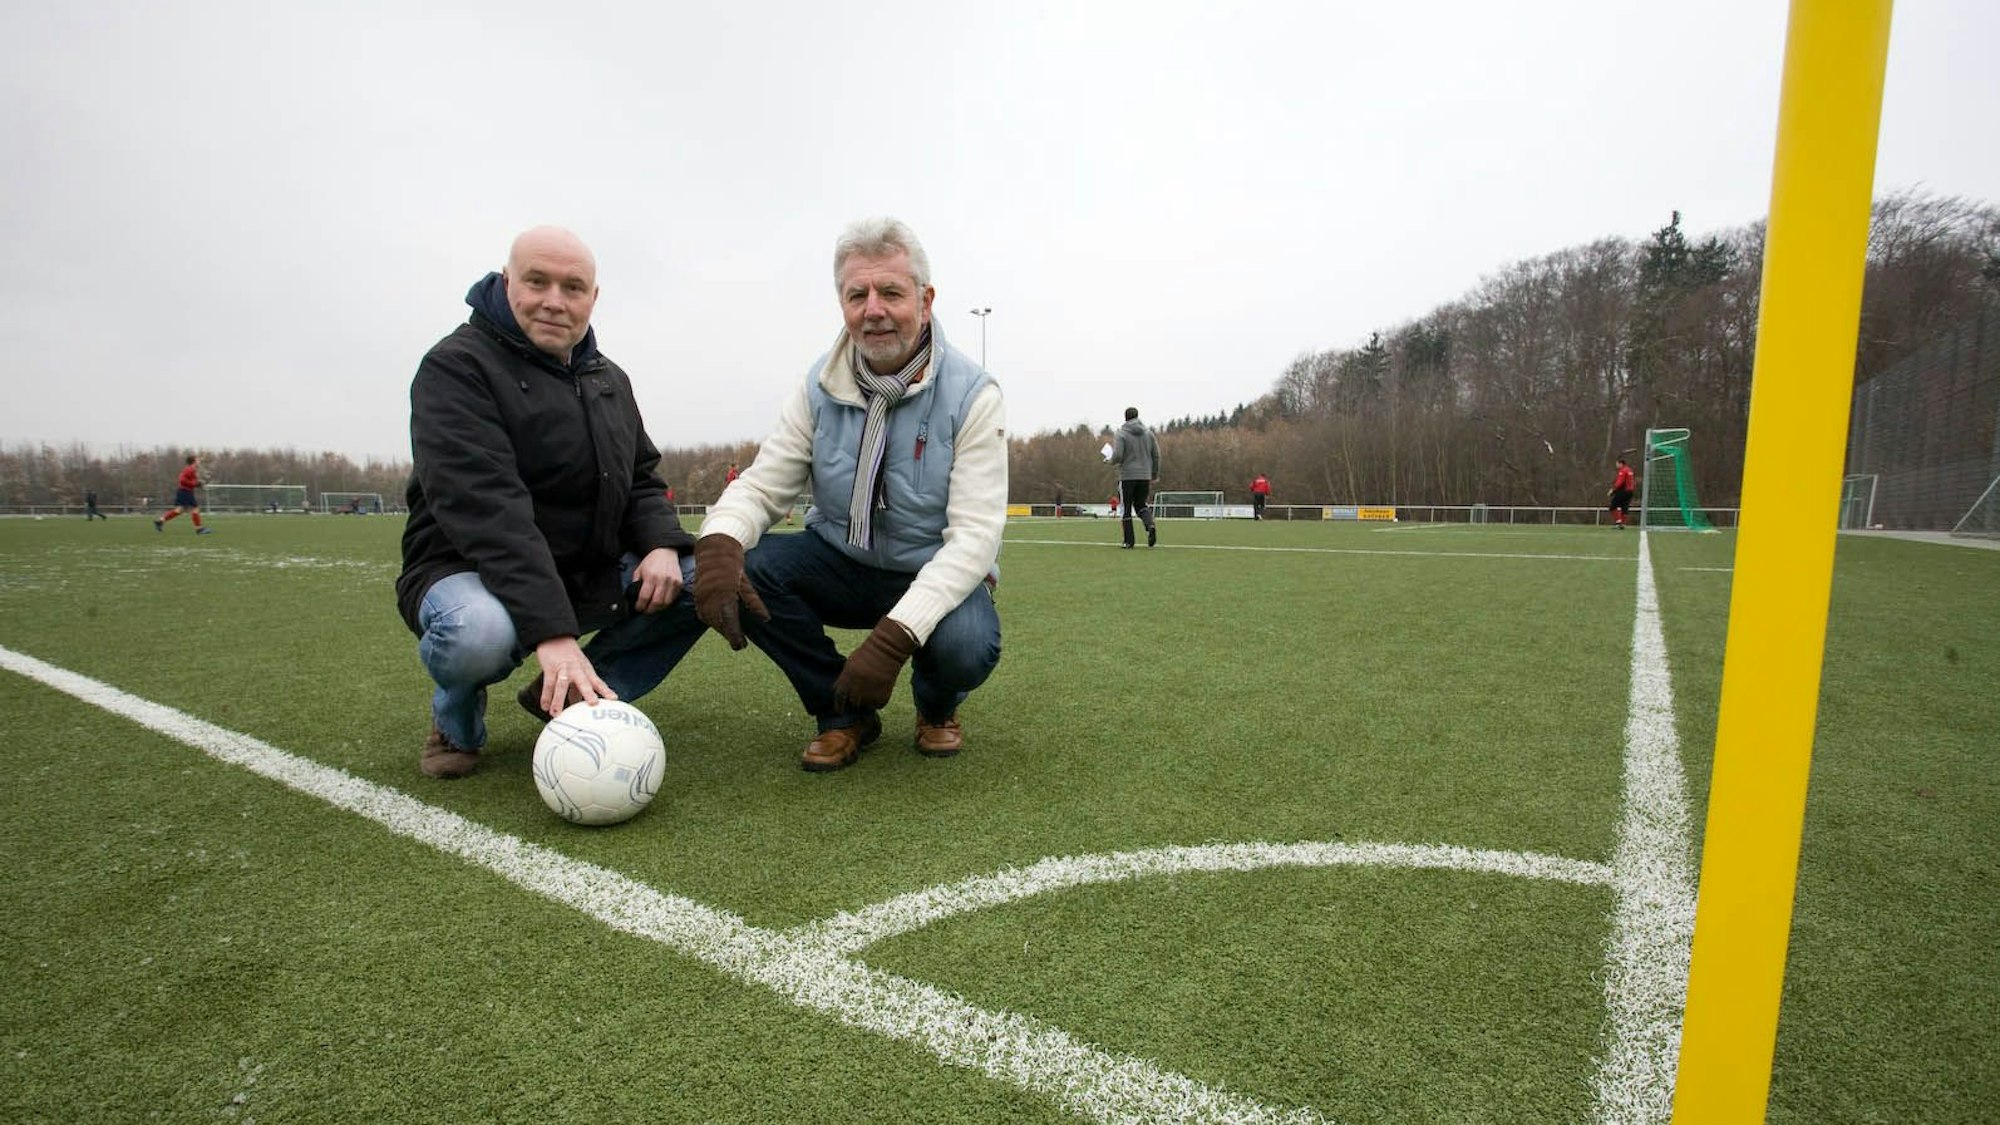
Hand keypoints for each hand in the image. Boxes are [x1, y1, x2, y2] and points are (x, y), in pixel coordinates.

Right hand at [531, 636, 615, 715]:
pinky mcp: (550, 668)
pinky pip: (548, 683)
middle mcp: (577, 670)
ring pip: (561, 685)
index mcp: (586, 671)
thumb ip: (579, 688)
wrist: (556, 638)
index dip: (606, 690)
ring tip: (555, 714)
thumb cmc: (570, 658)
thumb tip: (579, 706)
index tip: (614, 699)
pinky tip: (544, 707)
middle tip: (593, 704)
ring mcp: (563, 669)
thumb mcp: (579, 670)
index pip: (598, 682)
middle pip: (583, 682)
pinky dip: (546, 696)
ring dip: (558, 700)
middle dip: (588, 693)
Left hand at [629, 547, 682, 612]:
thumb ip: (636, 583)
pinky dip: (667, 602)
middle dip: (650, 610)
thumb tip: (634, 597)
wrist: (665, 552)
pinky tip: (662, 602)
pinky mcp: (679, 583)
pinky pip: (673, 598)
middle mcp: (663, 580)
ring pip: (666, 602)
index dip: (640, 605)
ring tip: (654, 608)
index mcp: (650, 576)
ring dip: (659, 608)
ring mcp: (673, 582)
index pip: (645, 597)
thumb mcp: (639, 570)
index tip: (638, 608)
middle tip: (645, 611)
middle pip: (657, 602)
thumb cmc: (651, 562)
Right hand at [692, 534, 769, 649]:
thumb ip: (754, 602)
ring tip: (733, 635)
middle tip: (741, 644)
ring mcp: (701, 600)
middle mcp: (710, 599)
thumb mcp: (746, 584)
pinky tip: (722, 624)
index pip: (729, 620)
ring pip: (712, 622)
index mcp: (724, 595)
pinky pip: (705, 616)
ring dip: (722, 629)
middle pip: (720, 624)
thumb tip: (766, 619)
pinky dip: (714, 622)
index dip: (735, 635)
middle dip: (730, 635)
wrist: (713, 555)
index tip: (741, 646)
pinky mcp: (697, 600)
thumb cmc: (733, 570)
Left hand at [833, 618, 917, 712]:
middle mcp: (856, 688)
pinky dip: (878, 701)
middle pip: (853, 703)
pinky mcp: (881, 697)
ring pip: (866, 705)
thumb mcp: (851, 664)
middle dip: (856, 701)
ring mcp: (869, 693)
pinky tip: (881, 690)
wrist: (886, 650)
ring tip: (873, 689)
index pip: (839, 697)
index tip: (841, 710)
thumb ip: (846, 679)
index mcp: (846, 679)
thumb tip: (843, 692)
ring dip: (868, 701)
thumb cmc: (867, 654)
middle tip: (863, 695)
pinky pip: (877, 705)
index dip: (839, 705)